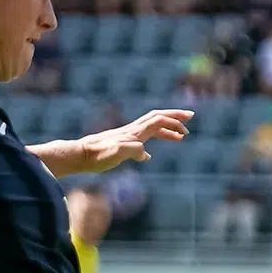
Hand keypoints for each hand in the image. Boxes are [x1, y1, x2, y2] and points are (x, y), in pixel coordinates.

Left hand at [76, 108, 193, 171]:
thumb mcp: (116, 154)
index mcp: (134, 133)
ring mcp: (127, 136)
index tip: (187, 130)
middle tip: (190, 116)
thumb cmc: (98, 156)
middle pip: (157, 117)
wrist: (81, 155)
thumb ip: (132, 150)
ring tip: (180, 136)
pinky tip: (150, 154)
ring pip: (151, 127)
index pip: (158, 121)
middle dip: (175, 116)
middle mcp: (132, 131)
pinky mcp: (121, 143)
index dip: (174, 122)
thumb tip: (145, 154)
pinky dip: (151, 141)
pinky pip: (142, 138)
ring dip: (167, 128)